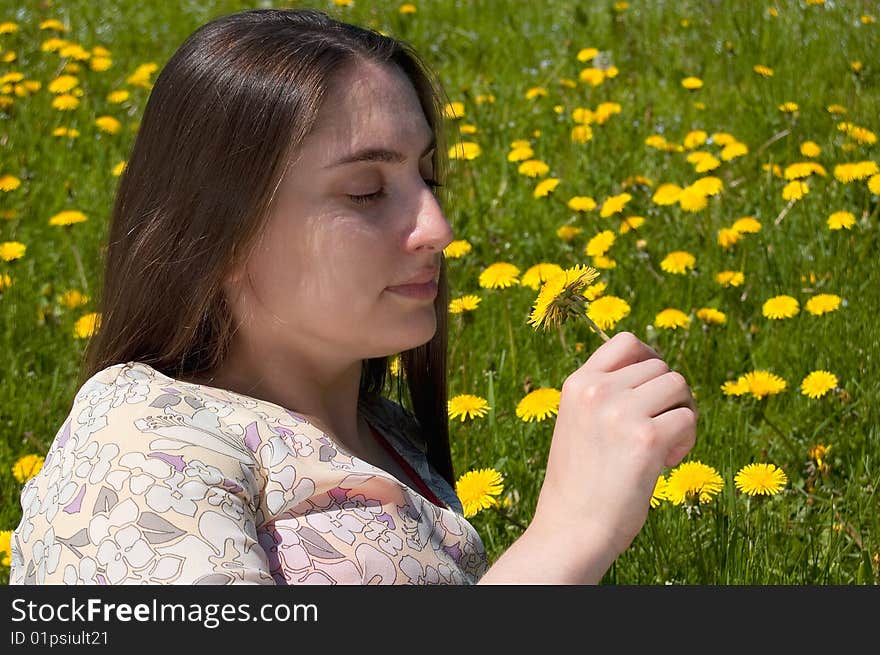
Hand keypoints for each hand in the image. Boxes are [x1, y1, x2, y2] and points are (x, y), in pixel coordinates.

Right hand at [532, 331, 697, 562]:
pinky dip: (686, 441)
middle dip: (668, 397)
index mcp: (577, 384)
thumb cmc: (579, 484)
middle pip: (661, 367)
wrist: (571, 529)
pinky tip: (663, 464)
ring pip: (678, 387)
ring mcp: (621, 411)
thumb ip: (606, 395)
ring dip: (680, 415)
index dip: (650, 357)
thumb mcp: (578, 424)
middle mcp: (598, 390)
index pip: (626, 342)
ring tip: (661, 448)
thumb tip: (657, 370)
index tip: (654, 386)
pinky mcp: (647, 438)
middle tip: (656, 433)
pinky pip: (688, 419)